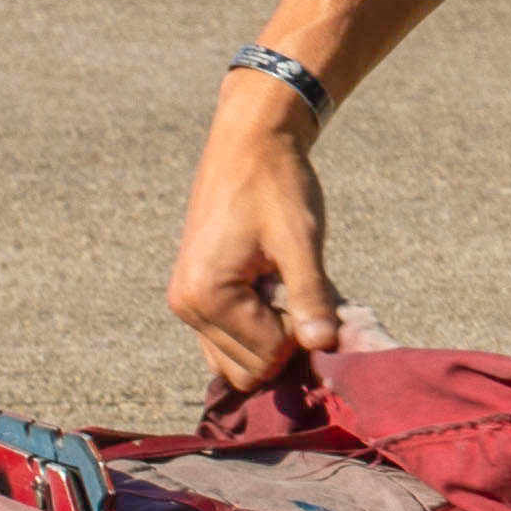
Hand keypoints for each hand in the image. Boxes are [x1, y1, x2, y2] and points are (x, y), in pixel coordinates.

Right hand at [167, 80, 350, 403]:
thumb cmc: (277, 184)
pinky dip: (256, 326)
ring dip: (270, 334)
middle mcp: (187, 307)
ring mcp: (187, 303)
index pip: (266, 356)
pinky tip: (274, 286)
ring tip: (287, 284)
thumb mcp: (301, 240)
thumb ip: (311, 296)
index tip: (315, 290)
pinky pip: (227, 339)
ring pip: (235, 360)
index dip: (303, 332)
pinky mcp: (195, 294)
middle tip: (302, 287)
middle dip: (285, 339)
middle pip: (248, 368)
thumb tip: (324, 347)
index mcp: (207, 296)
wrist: (250, 142)